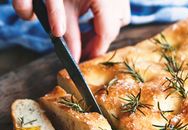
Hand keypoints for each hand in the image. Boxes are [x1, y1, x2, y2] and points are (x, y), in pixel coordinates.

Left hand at [13, 0, 130, 60]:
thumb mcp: (62, 7)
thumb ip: (70, 35)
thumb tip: (75, 57)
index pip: (107, 33)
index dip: (96, 50)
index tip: (85, 59)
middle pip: (115, 27)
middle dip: (99, 40)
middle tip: (83, 48)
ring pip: (120, 17)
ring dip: (104, 28)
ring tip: (87, 32)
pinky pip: (118, 8)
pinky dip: (106, 17)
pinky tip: (92, 17)